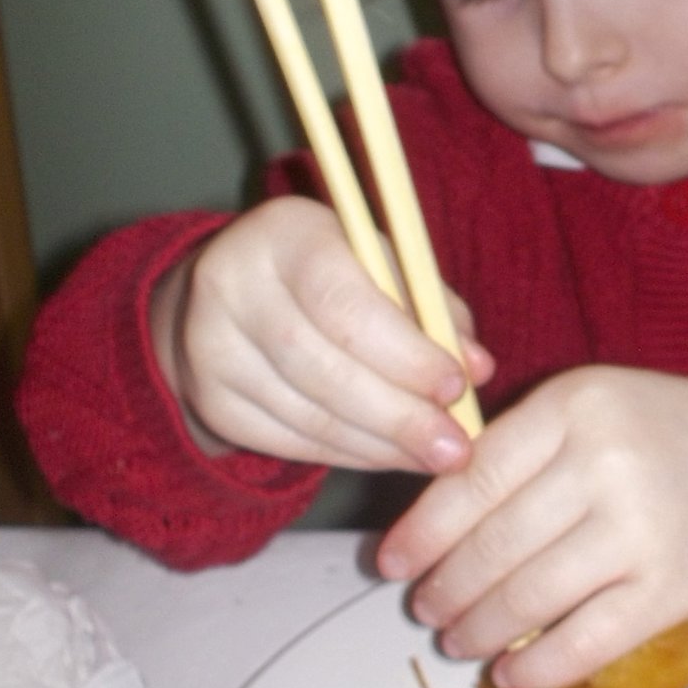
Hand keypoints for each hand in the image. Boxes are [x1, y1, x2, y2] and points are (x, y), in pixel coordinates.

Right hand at [150, 196, 492, 470]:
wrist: (232, 294)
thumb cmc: (332, 272)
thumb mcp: (381, 263)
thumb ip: (432, 307)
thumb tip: (477, 367)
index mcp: (284, 232)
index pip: (341, 300)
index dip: (403, 351)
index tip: (455, 387)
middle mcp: (231, 284)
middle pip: (322, 367)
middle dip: (399, 415)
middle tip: (455, 447)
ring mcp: (210, 348)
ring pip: (308, 415)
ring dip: (382, 445)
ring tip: (434, 455)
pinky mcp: (211, 401)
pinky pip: (290, 442)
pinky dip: (350, 454)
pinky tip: (389, 455)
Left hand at [377, 367, 687, 687]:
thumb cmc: (666, 436)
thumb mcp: (593, 409)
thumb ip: (521, 450)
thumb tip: (431, 522)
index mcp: (575, 406)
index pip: (473, 479)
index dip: (422, 531)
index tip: (391, 563)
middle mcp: (605, 463)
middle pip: (494, 544)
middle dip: (446, 588)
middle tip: (426, 607)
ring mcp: (640, 529)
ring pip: (529, 596)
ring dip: (480, 629)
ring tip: (459, 639)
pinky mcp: (671, 589)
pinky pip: (584, 641)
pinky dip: (536, 666)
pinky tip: (510, 673)